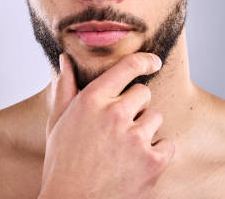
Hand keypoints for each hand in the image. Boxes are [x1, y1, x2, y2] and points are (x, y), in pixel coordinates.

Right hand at [39, 53, 173, 198]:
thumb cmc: (62, 164)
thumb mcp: (57, 123)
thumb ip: (65, 88)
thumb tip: (65, 59)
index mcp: (92, 100)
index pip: (128, 66)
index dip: (145, 61)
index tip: (153, 62)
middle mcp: (115, 114)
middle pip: (144, 93)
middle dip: (135, 107)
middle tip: (119, 128)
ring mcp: (135, 138)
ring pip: (156, 117)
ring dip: (145, 130)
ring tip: (125, 148)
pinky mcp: (152, 161)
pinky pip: (168, 144)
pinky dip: (157, 153)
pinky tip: (136, 163)